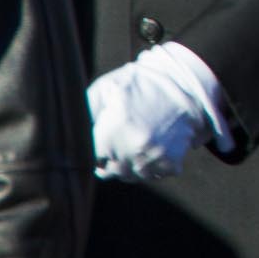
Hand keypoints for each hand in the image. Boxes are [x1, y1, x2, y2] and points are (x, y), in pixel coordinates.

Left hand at [88, 45, 223, 181]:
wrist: (189, 81)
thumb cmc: (143, 82)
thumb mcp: (107, 87)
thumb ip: (85, 110)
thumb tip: (70, 131)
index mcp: (112, 130)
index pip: (90, 159)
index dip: (95, 150)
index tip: (102, 140)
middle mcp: (131, 148)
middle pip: (110, 172)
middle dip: (111, 159)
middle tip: (121, 140)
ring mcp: (153, 157)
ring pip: (132, 176)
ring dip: (132, 164)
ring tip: (138, 142)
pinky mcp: (172, 161)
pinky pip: (155, 175)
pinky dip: (155, 166)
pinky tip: (155, 147)